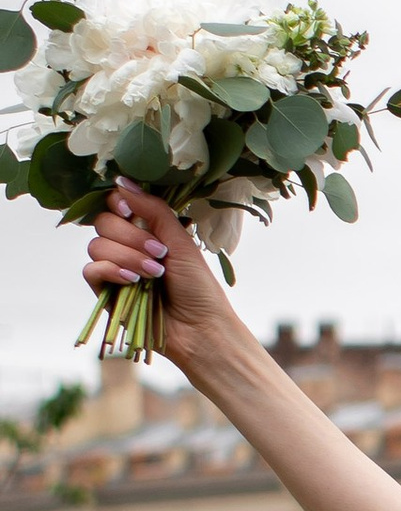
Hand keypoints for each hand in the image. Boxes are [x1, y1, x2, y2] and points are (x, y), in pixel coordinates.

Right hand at [82, 182, 229, 352]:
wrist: (200, 329)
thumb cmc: (198, 287)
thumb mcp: (181, 242)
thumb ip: (153, 210)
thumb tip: (122, 181)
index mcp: (146, 231)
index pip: (116, 204)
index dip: (118, 203)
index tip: (131, 211)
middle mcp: (127, 247)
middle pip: (103, 223)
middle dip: (131, 236)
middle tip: (159, 253)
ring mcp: (115, 269)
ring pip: (97, 246)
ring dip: (127, 256)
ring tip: (154, 274)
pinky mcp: (106, 293)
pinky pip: (91, 270)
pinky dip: (111, 271)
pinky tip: (133, 281)